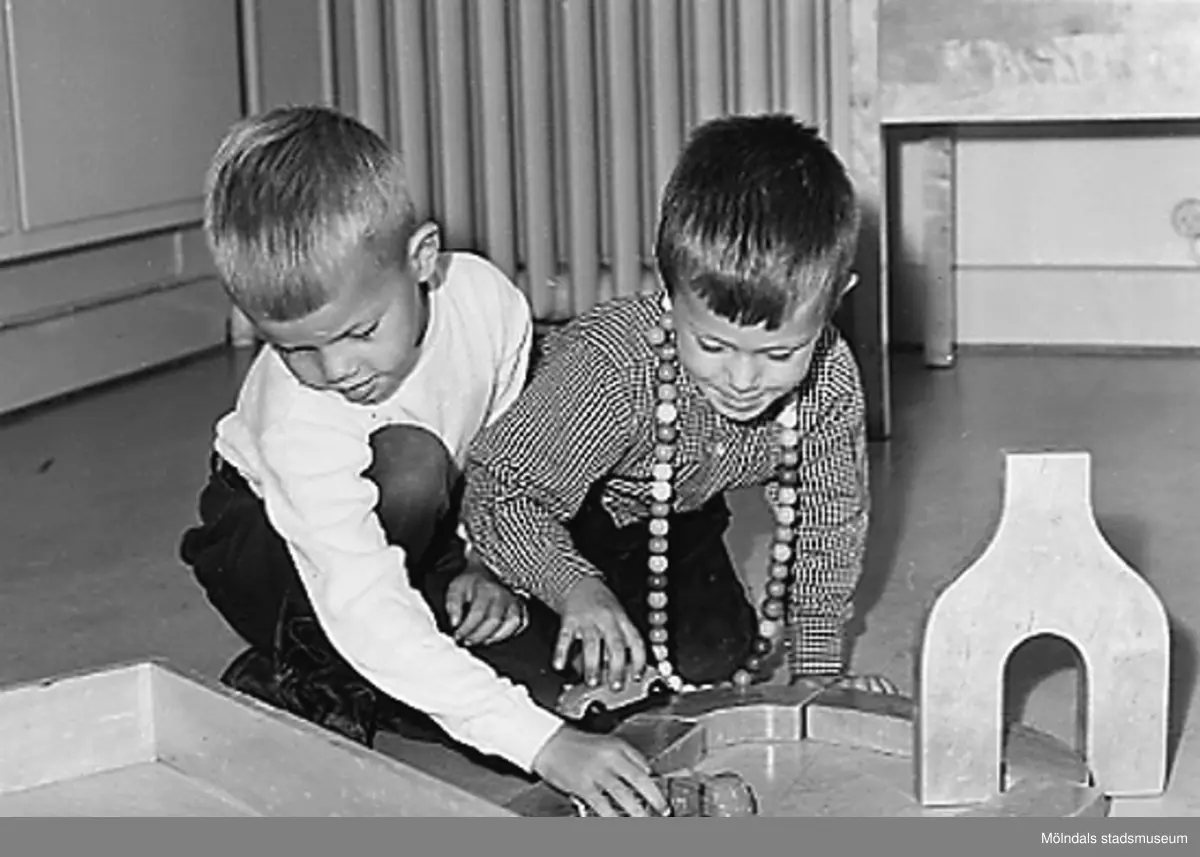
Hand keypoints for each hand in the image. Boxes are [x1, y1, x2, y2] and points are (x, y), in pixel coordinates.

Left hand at [445, 564, 527, 646]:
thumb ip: (453, 604)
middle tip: (466, 641)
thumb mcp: (456, 588)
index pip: (478, 613)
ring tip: (479, 641)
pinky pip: (518, 623)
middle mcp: (502, 594)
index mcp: (485, 589)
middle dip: (478, 635)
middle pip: (494, 620)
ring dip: (493, 636)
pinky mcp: (518, 606)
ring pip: (510, 623)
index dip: (467, 628)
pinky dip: (506, 634)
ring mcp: (512, 600)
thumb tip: (455, 623)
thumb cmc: (470, 584)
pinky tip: (492, 637)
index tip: (457, 635)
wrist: (485, 572)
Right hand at [532, 725, 667, 816]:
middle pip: (639, 779)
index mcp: (617, 746)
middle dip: (654, 797)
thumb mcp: (606, 744)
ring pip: (623, 794)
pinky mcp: (583, 786)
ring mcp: (596, 772)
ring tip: (645, 820)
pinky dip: (612, 816)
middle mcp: (609, 758)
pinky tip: (618, 821)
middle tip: (663, 809)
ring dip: (637, 811)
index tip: (662, 796)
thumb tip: (646, 773)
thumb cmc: (576, 745)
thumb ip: (627, 756)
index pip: (643, 765)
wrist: (549, 743)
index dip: (655, 782)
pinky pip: (602, 805)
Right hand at [555, 577, 645, 690]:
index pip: (636, 642)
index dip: (639, 661)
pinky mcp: (569, 619)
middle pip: (616, 645)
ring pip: (592, 643)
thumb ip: (621, 639)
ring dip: (593, 664)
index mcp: (622, 619)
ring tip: (592, 681)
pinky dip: (561, 652)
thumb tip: (622, 669)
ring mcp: (587, 619)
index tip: (637, 677)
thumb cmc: (602, 602)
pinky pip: (565, 637)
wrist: (580, 582)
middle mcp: (607, 619)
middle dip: (617, 668)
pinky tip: (560, 665)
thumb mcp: (618, 616)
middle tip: (615, 686)